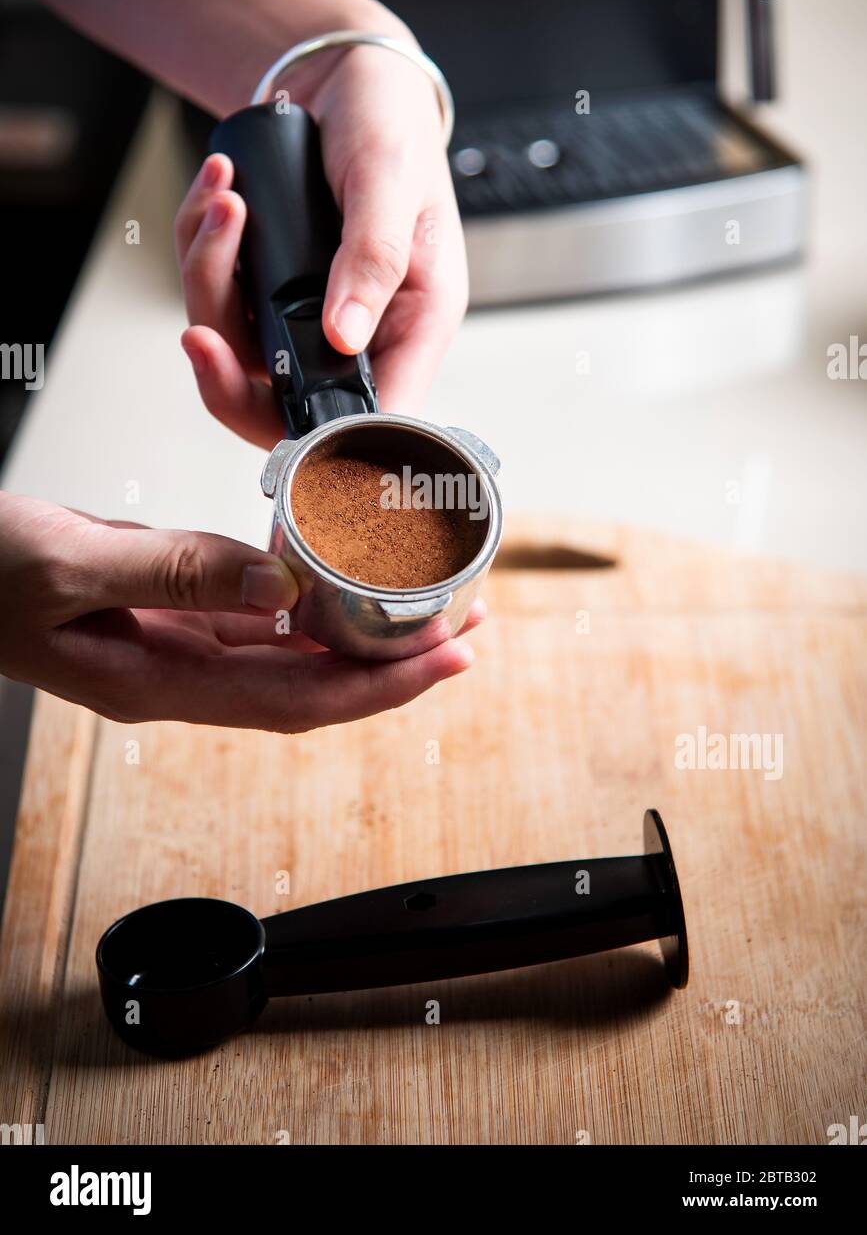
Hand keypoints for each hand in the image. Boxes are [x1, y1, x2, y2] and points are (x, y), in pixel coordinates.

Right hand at [0, 492, 480, 731]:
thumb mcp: (70, 566)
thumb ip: (172, 572)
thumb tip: (277, 585)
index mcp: (158, 682)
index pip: (294, 700)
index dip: (378, 687)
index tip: (447, 662)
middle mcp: (181, 674)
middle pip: (310, 686)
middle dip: (394, 665)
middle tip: (467, 628)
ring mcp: (178, 647)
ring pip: (291, 655)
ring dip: (361, 635)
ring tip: (430, 607)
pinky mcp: (172, 614)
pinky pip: (258, 619)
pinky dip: (310, 605)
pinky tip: (344, 585)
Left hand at [177, 39, 467, 447]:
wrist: (348, 78)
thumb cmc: (391, 126)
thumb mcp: (393, 182)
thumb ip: (375, 258)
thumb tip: (344, 336)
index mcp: (413, 325)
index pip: (375, 419)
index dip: (324, 437)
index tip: (271, 408)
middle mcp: (357, 333)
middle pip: (286, 408)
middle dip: (229, 376)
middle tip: (199, 338)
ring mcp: (305, 315)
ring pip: (235, 349)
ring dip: (209, 278)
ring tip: (223, 201)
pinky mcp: (264, 288)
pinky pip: (213, 294)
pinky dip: (200, 245)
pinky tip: (217, 191)